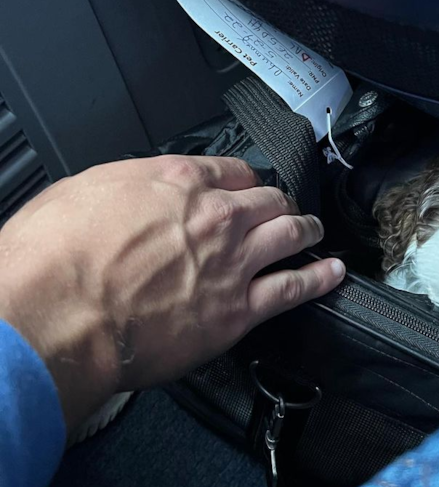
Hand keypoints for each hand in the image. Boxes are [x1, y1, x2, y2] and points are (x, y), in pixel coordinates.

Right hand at [0, 155, 344, 429]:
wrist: (61, 316)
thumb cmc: (57, 259)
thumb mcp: (82, 191)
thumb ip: (125, 187)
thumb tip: (136, 193)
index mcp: (178, 181)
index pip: (230, 169)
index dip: (243, 178)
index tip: (246, 185)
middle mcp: (216, 215)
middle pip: (267, 199)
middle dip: (278, 201)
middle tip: (283, 207)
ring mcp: (234, 262)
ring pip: (290, 234)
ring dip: (307, 229)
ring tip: (315, 230)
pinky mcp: (239, 310)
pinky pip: (294, 288)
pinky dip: (319, 278)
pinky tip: (333, 272)